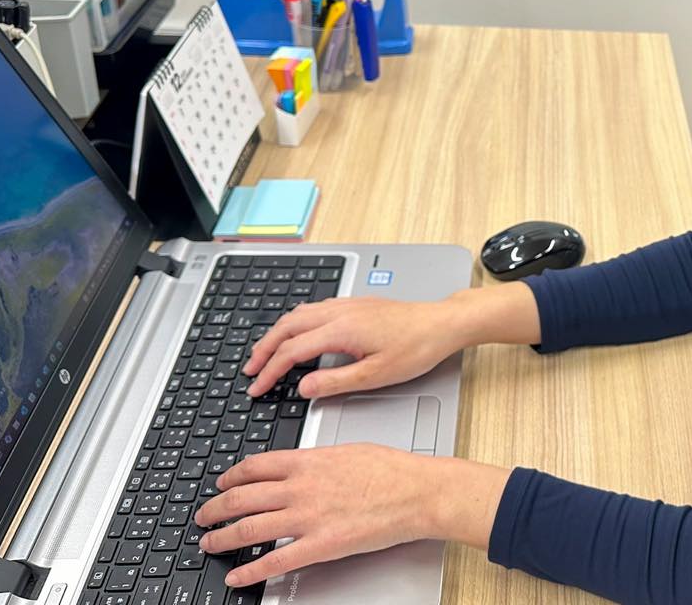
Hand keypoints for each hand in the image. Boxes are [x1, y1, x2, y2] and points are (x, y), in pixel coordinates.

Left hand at [194, 446, 510, 586]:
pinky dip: (250, 571)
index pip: (254, 467)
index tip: (222, 484)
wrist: (416, 491)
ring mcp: (308, 518)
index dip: (231, 478)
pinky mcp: (320, 546)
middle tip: (204, 516)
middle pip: (242, 498)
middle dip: (215, 509)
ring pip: (249, 529)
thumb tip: (301, 466)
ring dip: (222, 538)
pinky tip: (237, 576)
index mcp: (308, 461)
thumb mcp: (347, 451)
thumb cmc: (391, 470)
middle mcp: (300, 488)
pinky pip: (275, 562)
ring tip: (209, 544)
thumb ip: (317, 461)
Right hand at [244, 283, 541, 399]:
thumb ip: (336, 382)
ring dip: (277, 334)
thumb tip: (303, 388)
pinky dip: (294, 322)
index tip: (257, 388)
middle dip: (263, 349)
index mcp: (341, 330)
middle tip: (249, 371)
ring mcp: (347, 304)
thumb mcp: (377, 375)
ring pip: (298, 314)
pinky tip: (296, 333)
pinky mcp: (355, 303)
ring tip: (265, 354)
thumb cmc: (417, 348)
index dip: (270, 371)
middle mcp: (339, 312)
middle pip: (286, 326)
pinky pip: (313, 309)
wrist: (442, 323)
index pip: (292, 351)